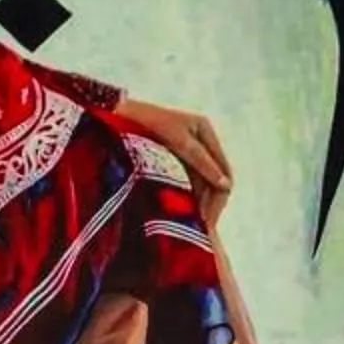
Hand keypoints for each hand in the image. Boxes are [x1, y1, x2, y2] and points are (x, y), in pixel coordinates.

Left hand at [115, 99, 232, 228]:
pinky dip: (190, 197)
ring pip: (202, 183)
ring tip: (194, 224)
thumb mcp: (180, 143)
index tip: (210, 219)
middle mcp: (199, 140)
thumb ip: (203, 163)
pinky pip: (188, 182)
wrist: (117, 115)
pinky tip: (185, 213)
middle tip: (203, 227)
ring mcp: (186, 150)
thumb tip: (226, 185)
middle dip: (211, 202)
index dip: (219, 196)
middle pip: (215, 178)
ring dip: (201, 203)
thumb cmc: (148, 124)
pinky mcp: (172, 159)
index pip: (224, 170)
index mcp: (205, 131)